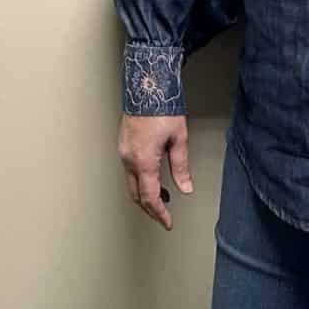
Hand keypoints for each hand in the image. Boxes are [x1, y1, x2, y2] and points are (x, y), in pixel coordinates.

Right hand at [117, 114, 193, 230]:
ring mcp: (123, 151)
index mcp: (144, 161)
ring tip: (163, 196)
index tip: (167, 223)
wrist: (146, 86)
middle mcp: (129, 159)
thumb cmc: (162, 108)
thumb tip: (185, 188)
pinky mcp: (123, 144)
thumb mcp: (179, 139)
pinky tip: (152, 177)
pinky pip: (129, 170)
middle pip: (136, 195)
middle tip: (164, 215)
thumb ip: (181, 167)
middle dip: (150, 208)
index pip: (150, 198)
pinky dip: (140, 180)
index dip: (159, 214)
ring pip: (130, 184)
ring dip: (145, 194)